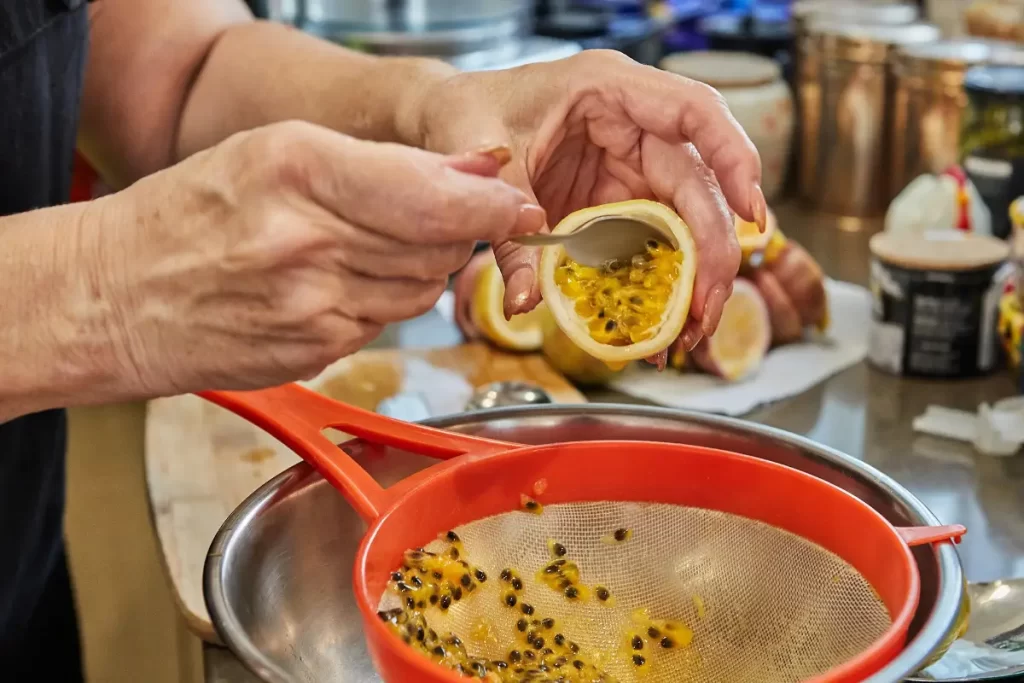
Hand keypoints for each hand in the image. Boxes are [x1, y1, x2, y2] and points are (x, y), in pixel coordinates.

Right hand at [89, 120, 543, 394]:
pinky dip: (383, 299)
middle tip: (443, 213)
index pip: (435, 196)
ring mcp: (313, 308)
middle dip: (457, 230)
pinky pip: (386, 322)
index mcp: (300, 171)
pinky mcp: (315, 353)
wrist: (111, 299)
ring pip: (422, 289)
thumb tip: (476, 171)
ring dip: (420, 266)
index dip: (491, 204)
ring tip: (368, 243)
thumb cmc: (184, 217)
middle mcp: (310, 244)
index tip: (519, 204)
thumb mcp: (275, 152)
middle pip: (439, 245)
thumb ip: (386, 164)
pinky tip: (343, 281)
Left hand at [417, 50, 765, 361]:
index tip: (752, 214)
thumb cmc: (468, 113)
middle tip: (707, 308)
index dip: (733, 159)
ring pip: (684, 216)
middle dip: (713, 248)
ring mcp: (629, 162)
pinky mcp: (618, 197)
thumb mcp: (488, 164)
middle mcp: (632, 124)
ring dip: (694, 272)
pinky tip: (664, 316)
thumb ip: (510, 233)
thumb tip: (527, 302)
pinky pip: (652, 236)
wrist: (447, 119)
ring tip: (691, 326)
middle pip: (697, 181)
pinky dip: (662, 277)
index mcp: (609, 88)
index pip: (694, 111)